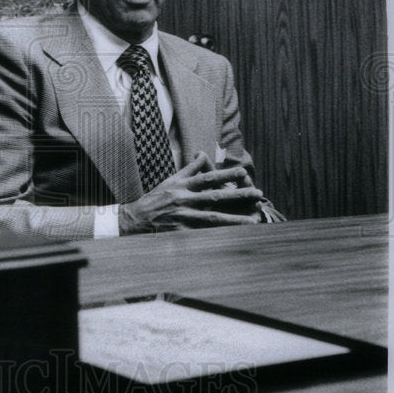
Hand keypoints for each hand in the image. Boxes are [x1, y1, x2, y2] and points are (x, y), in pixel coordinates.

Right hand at [118, 152, 263, 233]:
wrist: (135, 218)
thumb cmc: (156, 198)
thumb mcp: (172, 180)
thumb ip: (190, 168)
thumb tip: (203, 154)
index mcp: (183, 185)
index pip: (208, 178)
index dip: (226, 174)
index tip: (243, 172)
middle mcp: (184, 200)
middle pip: (215, 197)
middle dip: (238, 196)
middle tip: (258, 194)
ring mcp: (183, 217)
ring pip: (213, 218)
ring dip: (234, 220)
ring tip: (253, 221)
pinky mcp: (181, 232)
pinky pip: (203, 235)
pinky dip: (218, 236)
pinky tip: (233, 238)